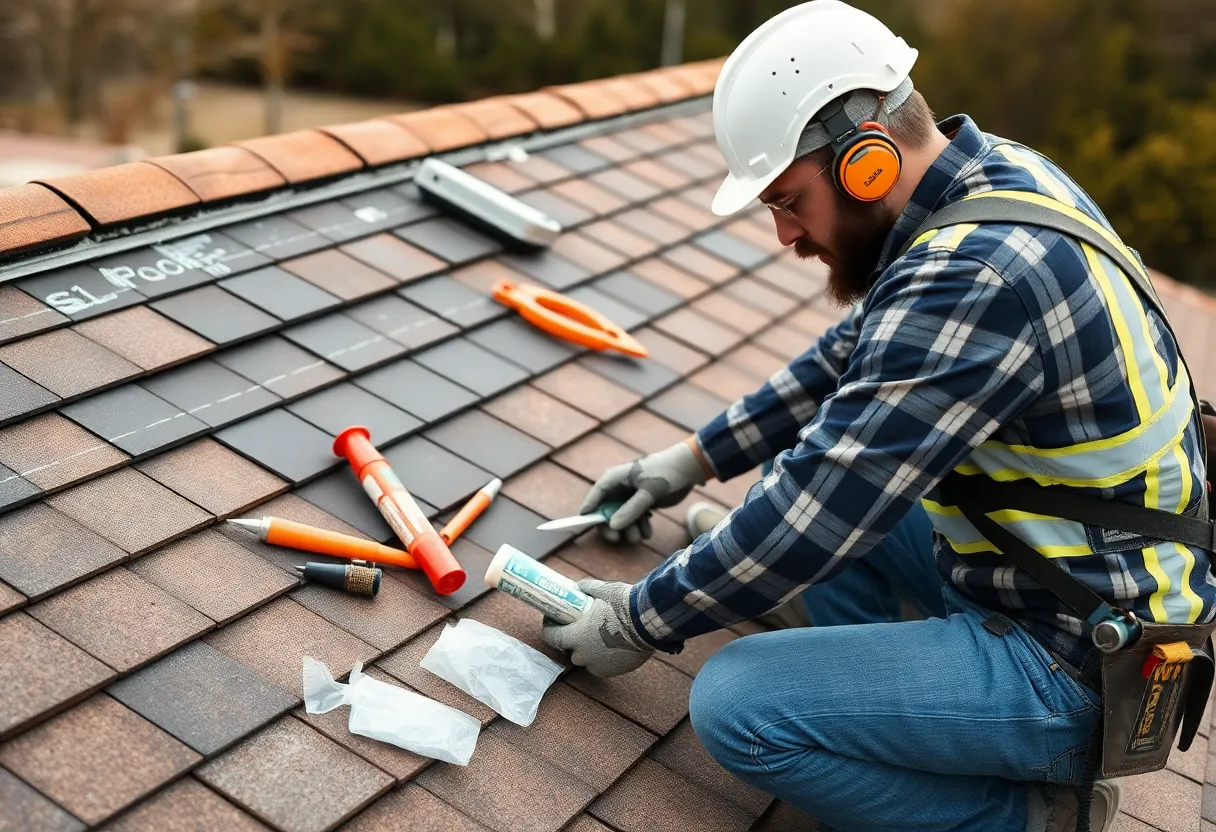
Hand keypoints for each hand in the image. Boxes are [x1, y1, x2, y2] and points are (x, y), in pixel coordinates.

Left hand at [541, 580, 653, 676]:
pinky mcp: (612, 671)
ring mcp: (598, 665)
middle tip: (578, 627)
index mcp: (576, 636)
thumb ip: (587, 588)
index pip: (552, 637)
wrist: (649, 623)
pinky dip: (601, 659)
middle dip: (571, 640)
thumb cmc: (624, 605)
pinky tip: (609, 648)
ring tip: (596, 638)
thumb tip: (579, 587)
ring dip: (587, 651)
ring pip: (586, 660)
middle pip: (569, 650)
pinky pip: (600, 666)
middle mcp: (584, 654)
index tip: (551, 621)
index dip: (549, 629)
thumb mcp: (603, 590)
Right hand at [582, 439, 708, 542]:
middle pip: (607, 509)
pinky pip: (635, 518)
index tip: (585, 524)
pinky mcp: (642, 502)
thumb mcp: (649, 492)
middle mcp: (621, 486)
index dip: (590, 508)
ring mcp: (631, 495)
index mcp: (617, 477)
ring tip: (641, 536)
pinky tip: (648, 532)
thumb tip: (612, 526)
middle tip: (616, 539)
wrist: (689, 468)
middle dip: (612, 525)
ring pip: (622, 516)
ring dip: (629, 528)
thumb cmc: (667, 474)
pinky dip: (640, 525)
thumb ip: (631, 510)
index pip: (597, 493)